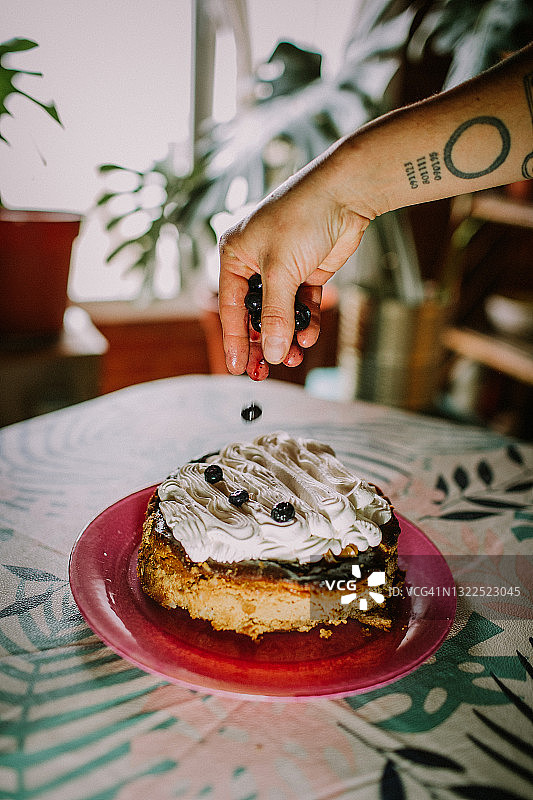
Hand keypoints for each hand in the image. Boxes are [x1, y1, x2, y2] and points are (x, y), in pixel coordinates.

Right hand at [218, 159, 372, 377]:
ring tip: (293, 357)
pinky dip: (306, 322)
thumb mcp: (281, 271)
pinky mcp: (306, 274)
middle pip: (255, 314)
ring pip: (281, 314)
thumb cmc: (302, 218)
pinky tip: (309, 337)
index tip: (237, 367)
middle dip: (262, 342)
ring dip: (287, 336)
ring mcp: (282, 270)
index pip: (230, 307)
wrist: (344, 195)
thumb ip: (275, 315)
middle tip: (264, 372)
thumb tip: (270, 353)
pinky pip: (302, 306)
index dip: (234, 339)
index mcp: (235, 256)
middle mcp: (255, 264)